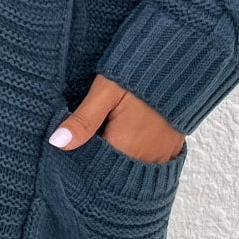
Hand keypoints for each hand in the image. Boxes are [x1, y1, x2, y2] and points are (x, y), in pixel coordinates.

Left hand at [48, 75, 185, 164]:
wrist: (181, 66)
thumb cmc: (140, 75)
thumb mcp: (106, 92)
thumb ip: (83, 120)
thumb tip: (57, 142)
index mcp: (124, 147)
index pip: (95, 170)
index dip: (81, 162)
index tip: (73, 149)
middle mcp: (144, 159)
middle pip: (112, 173)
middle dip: (98, 162)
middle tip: (91, 139)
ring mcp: (160, 157)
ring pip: (129, 170)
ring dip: (116, 160)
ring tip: (107, 138)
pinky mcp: (171, 151)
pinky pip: (147, 165)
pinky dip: (134, 158)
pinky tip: (126, 141)